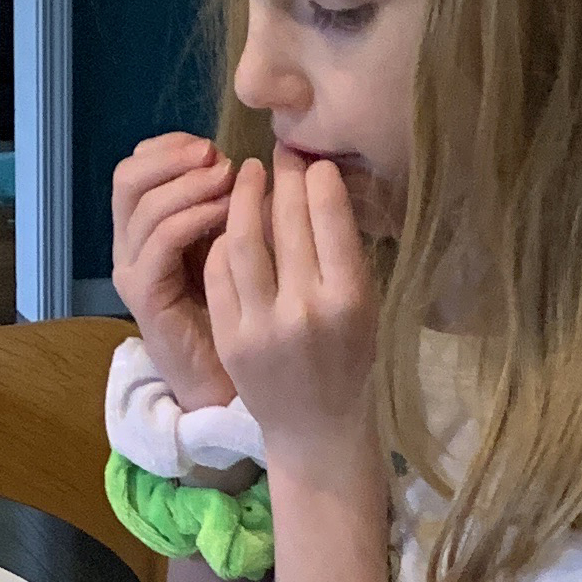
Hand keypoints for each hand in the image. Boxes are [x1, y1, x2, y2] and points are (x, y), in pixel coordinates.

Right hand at [110, 133, 239, 413]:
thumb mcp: (232, 247)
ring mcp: (133, 270)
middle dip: (173, 158)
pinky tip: (227, 212)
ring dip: (189, 185)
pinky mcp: (145, 296)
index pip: (138, 166)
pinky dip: (192, 217)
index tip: (213, 146)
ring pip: (144, 205)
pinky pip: (160, 241)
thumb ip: (226, 206)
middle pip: (128, 178)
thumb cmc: (236, 315)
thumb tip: (249, 159)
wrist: (226, 381)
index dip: (171, 147)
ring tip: (229, 181)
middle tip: (217, 159)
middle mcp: (129, 246)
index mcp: (145, 228)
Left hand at [204, 150, 378, 472]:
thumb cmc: (349, 360)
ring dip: (243, 198)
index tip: (313, 162)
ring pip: (243, 240)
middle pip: (287, 221)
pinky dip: (222, 240)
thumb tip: (314, 184)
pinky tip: (229, 224)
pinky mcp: (230, 338)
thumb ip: (341, 253)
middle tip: (281, 153)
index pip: (329, 217)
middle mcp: (306, 309)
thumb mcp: (362, 306)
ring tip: (247, 175)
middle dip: (282, 177)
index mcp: (349, 298)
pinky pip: (218, 272)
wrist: (317, 429)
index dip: (317, 179)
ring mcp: (263, 325)